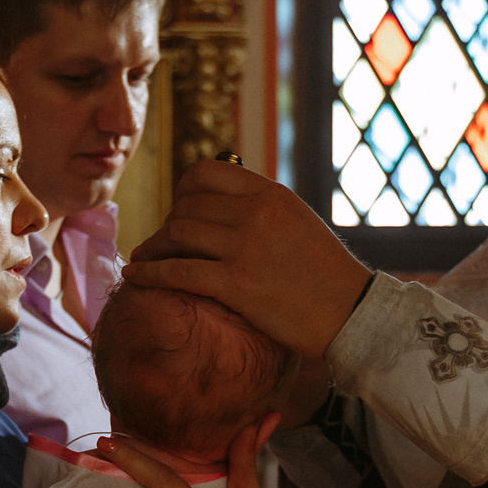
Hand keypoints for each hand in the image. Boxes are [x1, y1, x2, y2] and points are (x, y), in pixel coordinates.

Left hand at [125, 161, 372, 360]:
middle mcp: (255, 213)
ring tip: (141, 259)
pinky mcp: (236, 284)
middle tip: (160, 243)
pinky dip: (150, 273)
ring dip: (152, 248)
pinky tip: (136, 277)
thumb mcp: (298, 223)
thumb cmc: (327, 275)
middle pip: (188, 207)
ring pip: (177, 235)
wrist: (351, 313)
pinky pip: (178, 272)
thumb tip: (227, 202)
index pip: (208, 173)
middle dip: (166, 225)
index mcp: (271, 194)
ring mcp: (244, 248)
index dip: (183, 190)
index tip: (177, 208)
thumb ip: (263, 209)